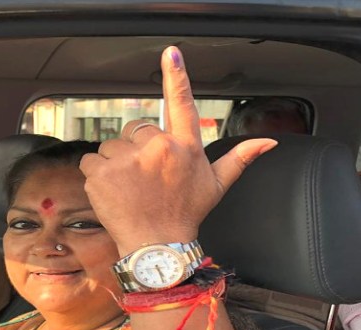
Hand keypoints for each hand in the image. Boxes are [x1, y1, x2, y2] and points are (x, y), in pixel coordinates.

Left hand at [80, 46, 276, 254]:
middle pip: (135, 129)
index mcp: (185, 147)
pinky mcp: (103, 172)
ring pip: (111, 146)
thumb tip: (269, 142)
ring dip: (115, 163)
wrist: (156, 246)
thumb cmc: (186, 214)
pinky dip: (96, 174)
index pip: (182, 104)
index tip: (171, 52)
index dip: (176, 76)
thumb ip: (240, 158)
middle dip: (135, 148)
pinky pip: (91, 160)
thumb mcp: (217, 185)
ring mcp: (128, 160)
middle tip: (144, 178)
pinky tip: (112, 192)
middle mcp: (158, 148)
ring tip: (130, 189)